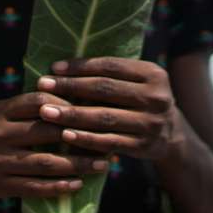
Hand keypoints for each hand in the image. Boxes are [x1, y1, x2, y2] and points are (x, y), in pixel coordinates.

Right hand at [0, 91, 108, 198]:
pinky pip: (35, 187)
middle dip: (82, 135)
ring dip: (78, 164)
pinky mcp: (0, 186)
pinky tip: (78, 184)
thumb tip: (67, 99)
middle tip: (108, 137)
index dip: (67, 104)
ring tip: (102, 164)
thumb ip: (23, 108)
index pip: (37, 101)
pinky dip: (59, 187)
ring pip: (46, 163)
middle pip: (47, 132)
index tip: (90, 108)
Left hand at [35, 58, 178, 160]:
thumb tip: (60, 67)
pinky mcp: (145, 146)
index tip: (53, 68)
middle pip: (105, 89)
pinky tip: (65, 135)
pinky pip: (109, 142)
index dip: (80, 67)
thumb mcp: (136, 82)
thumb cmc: (139, 101)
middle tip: (42, 86)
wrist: (170, 134)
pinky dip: (86, 139)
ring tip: (47, 112)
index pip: (110, 66)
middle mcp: (156, 97)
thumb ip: (110, 74)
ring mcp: (152, 123)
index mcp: (153, 73)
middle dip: (70, 87)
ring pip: (104, 117)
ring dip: (72, 114)